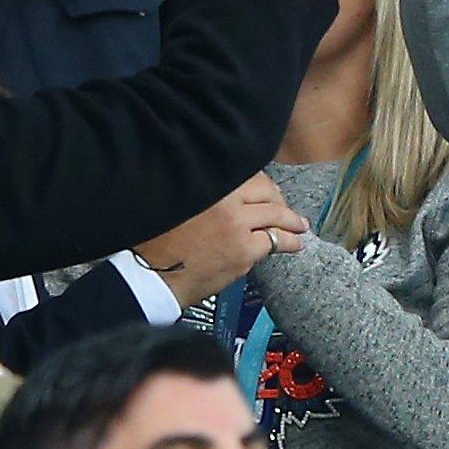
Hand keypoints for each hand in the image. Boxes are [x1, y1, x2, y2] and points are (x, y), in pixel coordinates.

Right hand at [135, 173, 309, 306]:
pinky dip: (288, 243)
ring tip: (299, 225)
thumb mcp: (176, 198)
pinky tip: (295, 244)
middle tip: (286, 208)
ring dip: (291, 221)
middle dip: (279, 200)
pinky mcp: (243, 249)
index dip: (262, 184)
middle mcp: (225, 196)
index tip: (267, 190)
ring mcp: (236, 222)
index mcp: (208, 179)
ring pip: (275, 216)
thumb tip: (231, 188)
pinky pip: (274, 242)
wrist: (148, 274)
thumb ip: (203, 188)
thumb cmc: (155, 239)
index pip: (248, 174)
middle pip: (266, 191)